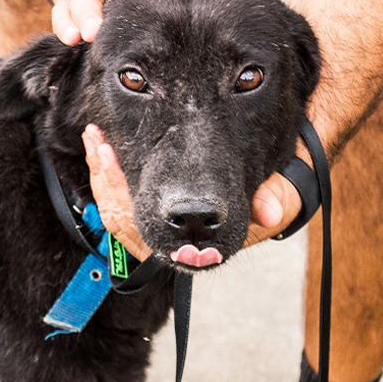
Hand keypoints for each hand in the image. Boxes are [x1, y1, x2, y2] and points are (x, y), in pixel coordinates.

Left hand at [83, 124, 306, 258]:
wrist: (281, 171)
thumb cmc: (282, 180)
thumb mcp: (288, 187)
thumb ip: (280, 197)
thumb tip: (270, 213)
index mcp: (204, 244)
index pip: (154, 239)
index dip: (129, 203)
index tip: (113, 164)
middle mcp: (178, 241)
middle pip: (125, 225)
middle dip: (106, 183)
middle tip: (98, 143)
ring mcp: (163, 227)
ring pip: (116, 213)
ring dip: (102, 175)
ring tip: (95, 137)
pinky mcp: (154, 209)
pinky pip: (118, 201)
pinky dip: (106, 174)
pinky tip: (100, 144)